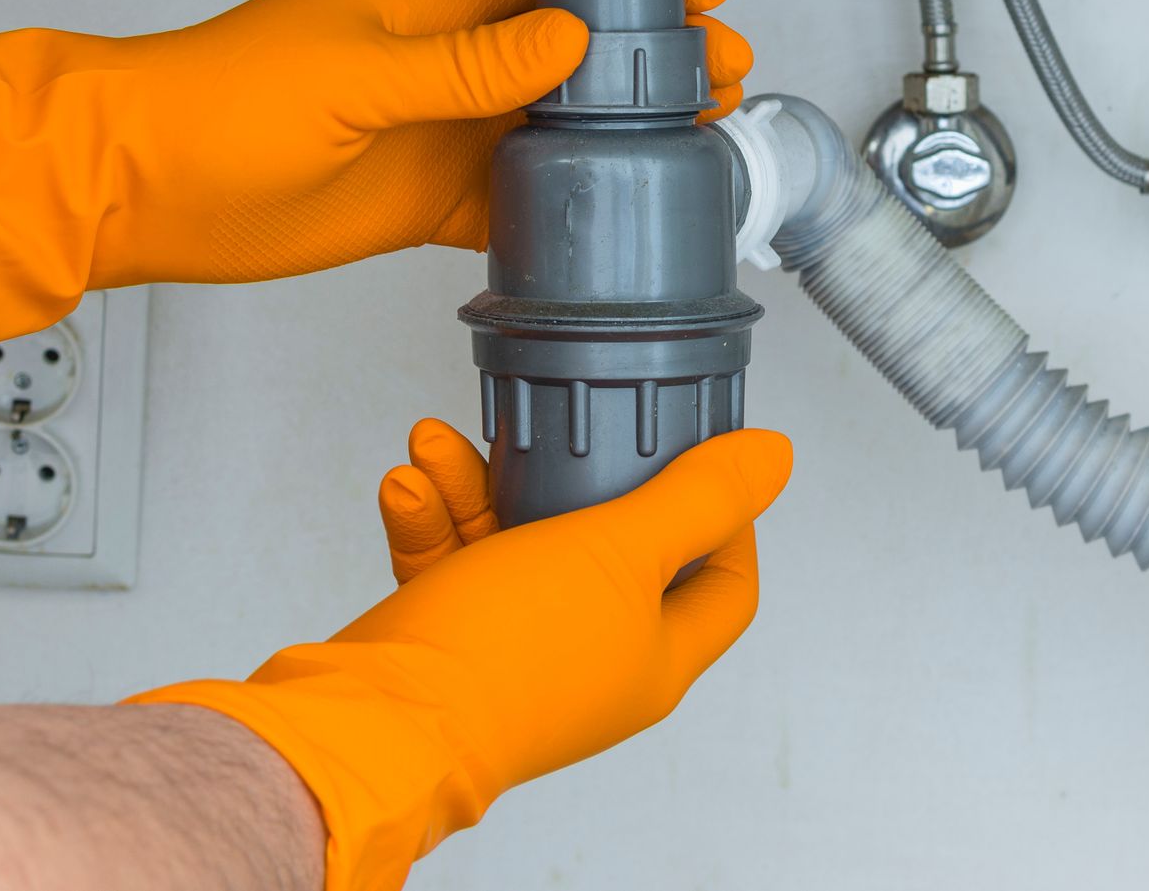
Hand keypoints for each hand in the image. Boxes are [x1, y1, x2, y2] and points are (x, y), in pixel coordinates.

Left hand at [0, 0, 749, 396]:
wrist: (144, 186)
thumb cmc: (219, 101)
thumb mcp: (353, 75)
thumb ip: (467, 63)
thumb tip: (569, 40)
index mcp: (424, 0)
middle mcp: (440, 61)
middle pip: (567, 55)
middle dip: (646, 59)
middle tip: (722, 74)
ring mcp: (435, 131)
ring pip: (550, 128)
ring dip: (617, 134)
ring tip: (698, 139)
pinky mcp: (420, 200)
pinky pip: (509, 201)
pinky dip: (561, 208)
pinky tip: (615, 216)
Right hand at [127, 423, 791, 890]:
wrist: (375, 725)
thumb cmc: (503, 661)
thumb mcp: (619, 552)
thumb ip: (696, 500)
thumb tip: (772, 458)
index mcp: (652, 655)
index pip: (723, 584)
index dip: (724, 516)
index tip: (697, 454)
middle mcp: (590, 660)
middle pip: (603, 546)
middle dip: (563, 471)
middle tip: (552, 424)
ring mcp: (516, 653)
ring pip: (510, 542)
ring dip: (472, 483)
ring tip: (438, 441)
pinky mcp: (446, 644)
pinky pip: (448, 561)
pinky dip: (429, 516)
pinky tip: (411, 484)